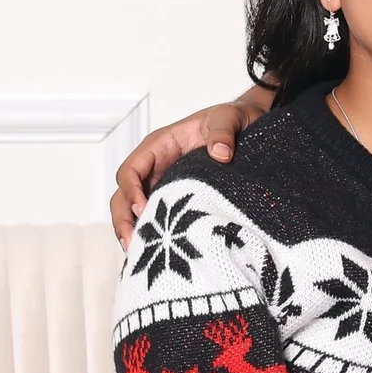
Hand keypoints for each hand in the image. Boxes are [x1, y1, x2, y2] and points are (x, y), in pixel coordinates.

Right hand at [113, 87, 275, 241]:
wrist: (248, 126)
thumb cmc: (233, 119)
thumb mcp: (229, 118)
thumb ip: (223, 132)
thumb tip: (221, 154)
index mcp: (159, 145)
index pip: (131, 169)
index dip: (131, 190)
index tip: (142, 209)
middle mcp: (155, 166)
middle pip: (123, 193)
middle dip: (123, 218)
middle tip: (132, 243)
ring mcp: (162, 184)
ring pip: (133, 209)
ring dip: (132, 230)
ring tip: (137, 254)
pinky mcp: (175, 199)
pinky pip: (155, 216)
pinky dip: (151, 233)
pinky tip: (156, 251)